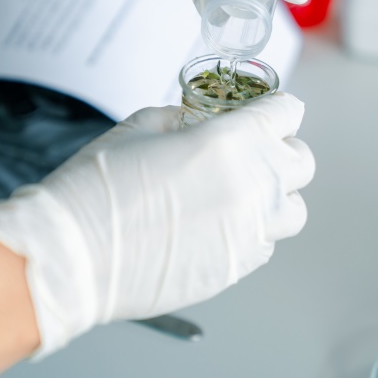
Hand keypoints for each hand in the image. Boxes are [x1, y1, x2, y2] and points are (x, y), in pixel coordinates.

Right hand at [0, 93, 314, 357]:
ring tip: (240, 195)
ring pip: (294, 210)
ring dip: (275, 197)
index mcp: (233, 141)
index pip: (288, 113)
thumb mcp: (142, 125)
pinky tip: (218, 226)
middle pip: (302, 161)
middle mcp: (254, 186)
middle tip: (252, 153)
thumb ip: (186, 118)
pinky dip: (253, 232)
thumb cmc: (99, 186)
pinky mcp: (238, 268)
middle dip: (282, 151)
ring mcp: (250, 232)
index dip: (276, 109)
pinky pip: (266, 244)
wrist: (75, 254)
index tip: (265, 113)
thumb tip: (200, 122)